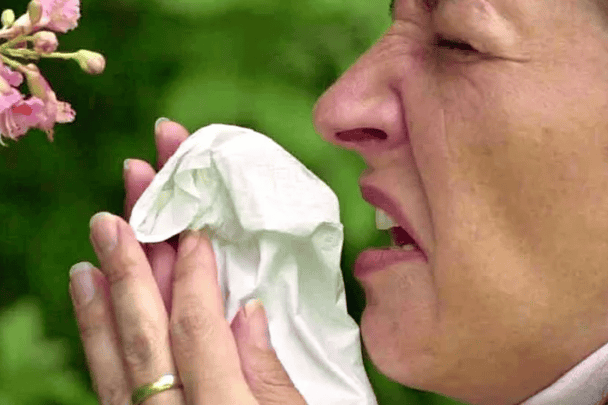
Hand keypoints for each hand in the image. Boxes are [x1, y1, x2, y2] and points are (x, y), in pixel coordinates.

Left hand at [69, 119, 307, 403]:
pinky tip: (86, 283)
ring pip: (117, 352)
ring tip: (104, 220)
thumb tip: (249, 310)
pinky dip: (94, 329)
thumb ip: (271, 377)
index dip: (194, 273)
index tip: (195, 223)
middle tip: (135, 178)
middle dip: (141, 251)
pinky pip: (105, 377)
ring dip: (108, 281)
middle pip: (148, 328)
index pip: (198, 331)